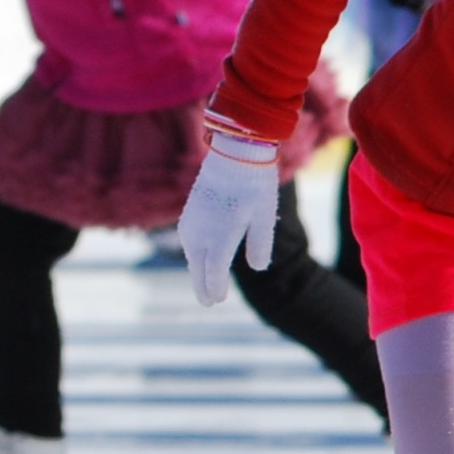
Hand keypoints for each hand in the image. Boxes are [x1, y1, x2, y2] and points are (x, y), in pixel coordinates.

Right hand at [178, 131, 281, 305]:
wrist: (234, 151)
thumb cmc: (254, 184)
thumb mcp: (264, 217)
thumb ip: (260, 245)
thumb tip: (256, 268)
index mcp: (219, 239)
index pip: (213, 274)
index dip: (215, 289)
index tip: (218, 300)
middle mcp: (200, 234)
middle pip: (198, 270)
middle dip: (203, 287)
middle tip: (208, 302)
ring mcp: (192, 223)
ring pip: (191, 256)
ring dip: (197, 270)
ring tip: (204, 283)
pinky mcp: (189, 213)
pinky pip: (188, 242)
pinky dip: (194, 254)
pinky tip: (199, 256)